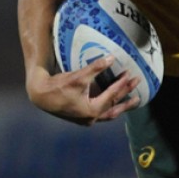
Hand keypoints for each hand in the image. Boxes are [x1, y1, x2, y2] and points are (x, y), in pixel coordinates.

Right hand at [26, 55, 140, 125]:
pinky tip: (116, 101)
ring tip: (135, 99)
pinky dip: (111, 107)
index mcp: (92, 110)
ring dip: (122, 106)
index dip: (122, 84)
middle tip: (138, 83)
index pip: (112, 95)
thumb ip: (95, 68)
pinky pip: (103, 113)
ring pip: (110, 114)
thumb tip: (111, 57)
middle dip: (127, 95)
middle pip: (115, 107)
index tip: (130, 74)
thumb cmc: (58, 86)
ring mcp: (87, 120)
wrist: (40, 95)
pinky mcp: (83, 117)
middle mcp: (92, 118)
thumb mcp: (78, 76)